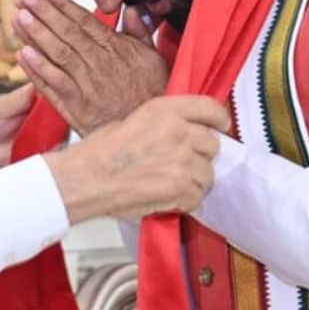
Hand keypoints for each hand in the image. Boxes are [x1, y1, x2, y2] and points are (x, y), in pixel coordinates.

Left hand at [13, 0, 168, 136]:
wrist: (152, 131)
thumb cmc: (152, 93)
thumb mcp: (153, 57)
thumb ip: (139, 31)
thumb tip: (130, 9)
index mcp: (114, 48)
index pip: (83, 20)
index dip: (62, 5)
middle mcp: (98, 62)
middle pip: (66, 32)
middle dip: (43, 13)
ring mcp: (86, 85)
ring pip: (57, 54)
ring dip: (36, 35)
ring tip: (18, 18)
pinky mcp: (77, 106)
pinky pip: (53, 85)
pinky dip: (37, 70)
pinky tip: (22, 54)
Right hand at [44, 95, 228, 223]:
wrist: (87, 178)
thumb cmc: (100, 152)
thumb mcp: (134, 119)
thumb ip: (165, 122)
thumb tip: (184, 133)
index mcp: (166, 111)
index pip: (210, 109)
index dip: (219, 119)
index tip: (221, 127)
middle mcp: (179, 132)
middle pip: (212, 145)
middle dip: (200, 155)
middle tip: (180, 162)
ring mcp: (183, 161)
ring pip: (207, 174)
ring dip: (193, 180)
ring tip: (170, 182)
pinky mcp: (181, 188)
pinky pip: (197, 197)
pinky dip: (186, 200)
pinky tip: (167, 196)